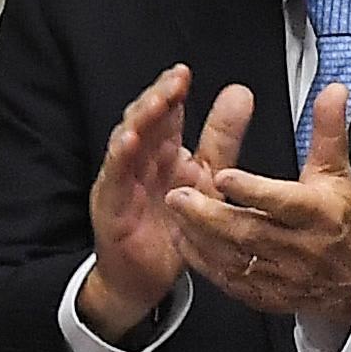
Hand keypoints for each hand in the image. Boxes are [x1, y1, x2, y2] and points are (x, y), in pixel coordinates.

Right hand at [79, 64, 211, 338]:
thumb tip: (240, 93)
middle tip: (176, 81)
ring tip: (157, 103)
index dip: (172, 91)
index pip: (165, 112)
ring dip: (139, 120)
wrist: (143, 277)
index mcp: (163, 151)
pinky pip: (114, 175)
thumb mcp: (206, 179)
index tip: (185, 73)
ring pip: (126, 140)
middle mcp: (139, 160)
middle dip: (158, 97)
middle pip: (144, 119)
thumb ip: (221, 138)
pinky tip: (130, 141)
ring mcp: (121, 179)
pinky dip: (120, 157)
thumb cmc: (171, 228)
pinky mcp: (110, 203)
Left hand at [166, 79, 350, 336]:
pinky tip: (183, 237)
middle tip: (178, 194)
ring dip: (199, 235)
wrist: (350, 279)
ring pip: (232, 257)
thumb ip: (327, 131)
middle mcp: (299, 248)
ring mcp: (279, 274)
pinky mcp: (262, 293)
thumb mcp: (336, 173)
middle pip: (249, 232)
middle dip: (210, 215)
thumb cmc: (337, 219)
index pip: (283, 203)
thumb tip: (332, 90)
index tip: (223, 175)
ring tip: (174, 211)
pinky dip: (202, 259)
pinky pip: (226, 278)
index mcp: (318, 215)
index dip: (253, 190)